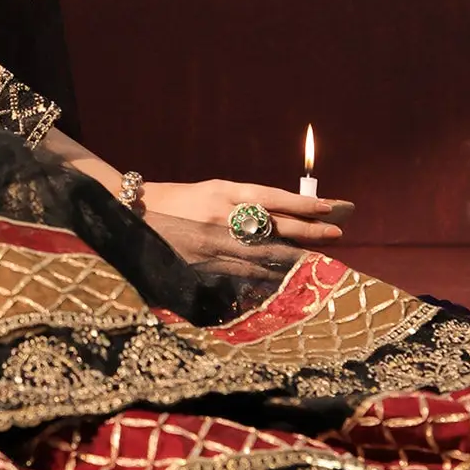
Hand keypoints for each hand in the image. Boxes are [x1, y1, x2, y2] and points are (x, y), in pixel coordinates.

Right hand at [139, 179, 354, 282]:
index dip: (302, 204)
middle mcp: (223, 216)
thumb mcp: (210, 191)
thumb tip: (281, 214)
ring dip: (295, 256)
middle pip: (275, 225)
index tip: (329, 207)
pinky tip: (286, 278)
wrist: (133, 216)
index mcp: (224, 192)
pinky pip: (244, 272)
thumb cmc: (177, 200)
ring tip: (321, 259)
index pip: (272, 197)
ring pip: (265, 252)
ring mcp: (215, 242)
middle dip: (308, 230)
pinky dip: (267, 274)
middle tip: (336, 233)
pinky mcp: (206, 264)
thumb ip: (242, 201)